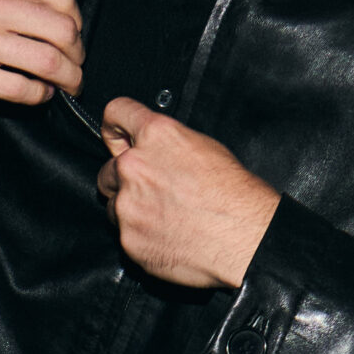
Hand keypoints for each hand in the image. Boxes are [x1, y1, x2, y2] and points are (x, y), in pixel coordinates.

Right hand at [0, 0, 83, 103]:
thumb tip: (35, 7)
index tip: (73, 35)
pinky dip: (38, 96)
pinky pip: (20, 89)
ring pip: (48, 63)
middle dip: (77, 55)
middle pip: (63, 32)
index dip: (76, 21)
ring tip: (65, 86)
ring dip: (66, 79)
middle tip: (75, 67)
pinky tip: (36, 96)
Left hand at [95, 99, 281, 288]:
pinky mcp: (128, 240)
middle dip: (124, 180)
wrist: (245, 239)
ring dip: (131, 210)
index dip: (116, 128)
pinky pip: (125, 235)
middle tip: (152, 192)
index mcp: (156, 135)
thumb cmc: (236, 196)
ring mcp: (127, 206)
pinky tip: (168, 237)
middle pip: (108, 169)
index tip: (117, 139)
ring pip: (114, 206)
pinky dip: (141, 237)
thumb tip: (156, 151)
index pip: (116, 114)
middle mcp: (134, 166)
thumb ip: (167, 145)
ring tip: (165, 218)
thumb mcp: (206, 148)